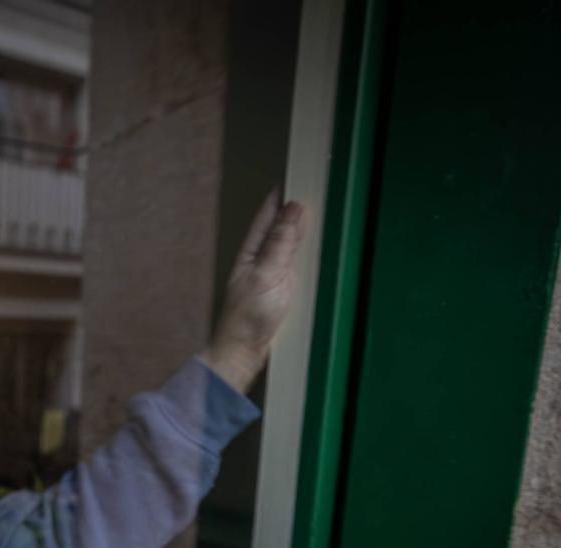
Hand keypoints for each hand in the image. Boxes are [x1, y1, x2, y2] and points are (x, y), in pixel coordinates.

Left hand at [201, 189, 306, 392]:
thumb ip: (281, 243)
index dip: (284, 193)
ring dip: (309, 227)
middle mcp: (264, 257)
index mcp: (252, 250)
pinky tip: (325, 241)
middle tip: (322, 180)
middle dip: (300, 206)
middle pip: (285, 224)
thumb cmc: (246, 318)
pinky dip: (314, 250)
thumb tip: (294, 208)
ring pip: (297, 242)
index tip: (300, 170)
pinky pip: (304, 262)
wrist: (244, 353)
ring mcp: (277, 272)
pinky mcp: (289, 288)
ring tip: (327, 204)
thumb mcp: (266, 276)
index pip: (270, 212)